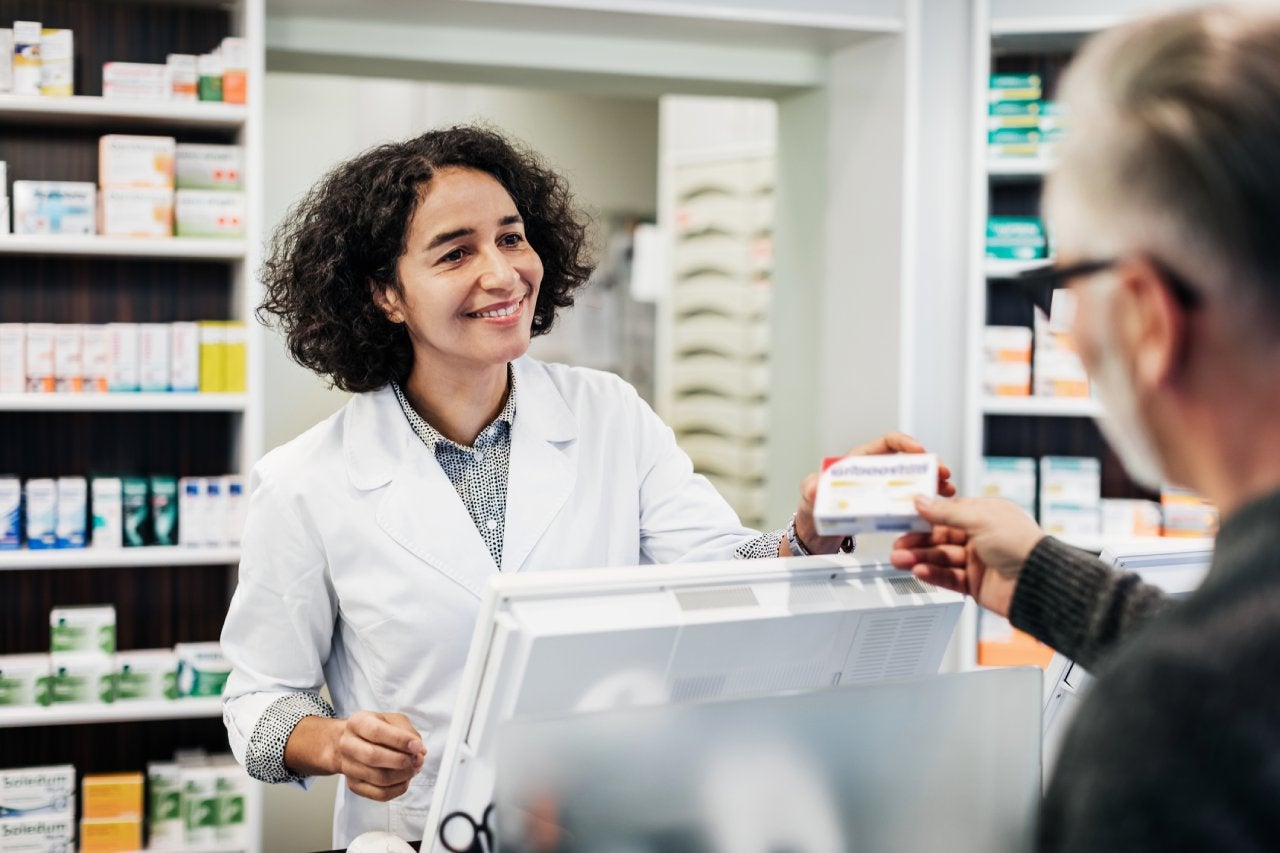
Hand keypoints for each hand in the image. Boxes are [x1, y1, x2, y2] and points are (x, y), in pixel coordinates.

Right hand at [332, 711, 425, 801]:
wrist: (352, 743)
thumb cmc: (376, 730)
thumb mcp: (392, 720)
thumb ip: (407, 731)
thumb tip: (419, 750)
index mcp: (358, 723)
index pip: (377, 732)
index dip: (400, 740)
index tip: (417, 746)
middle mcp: (348, 745)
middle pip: (373, 757)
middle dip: (401, 760)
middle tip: (417, 760)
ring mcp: (349, 767)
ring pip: (378, 778)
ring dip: (403, 775)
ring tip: (414, 768)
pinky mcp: (354, 785)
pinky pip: (379, 794)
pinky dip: (398, 789)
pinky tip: (405, 780)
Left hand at [788, 432, 956, 554]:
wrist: (815, 535)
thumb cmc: (812, 509)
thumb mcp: (810, 496)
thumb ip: (811, 488)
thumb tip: (814, 486)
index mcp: (858, 462)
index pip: (886, 443)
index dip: (904, 443)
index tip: (919, 451)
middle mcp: (874, 473)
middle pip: (907, 461)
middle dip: (928, 464)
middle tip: (943, 474)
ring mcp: (882, 490)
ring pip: (913, 480)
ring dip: (932, 482)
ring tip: (947, 490)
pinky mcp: (886, 507)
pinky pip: (909, 500)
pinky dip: (924, 502)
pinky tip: (936, 508)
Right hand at [889, 496, 1043, 616]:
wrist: (1038, 583)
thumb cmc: (1021, 545)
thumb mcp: (980, 518)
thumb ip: (946, 511)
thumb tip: (922, 500)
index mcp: (985, 516)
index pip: (947, 514)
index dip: (925, 517)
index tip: (905, 518)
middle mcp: (981, 538)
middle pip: (940, 538)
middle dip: (917, 541)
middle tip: (898, 544)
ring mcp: (978, 562)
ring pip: (941, 558)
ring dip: (919, 558)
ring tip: (900, 560)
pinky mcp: (976, 584)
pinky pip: (948, 577)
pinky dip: (932, 574)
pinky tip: (918, 570)